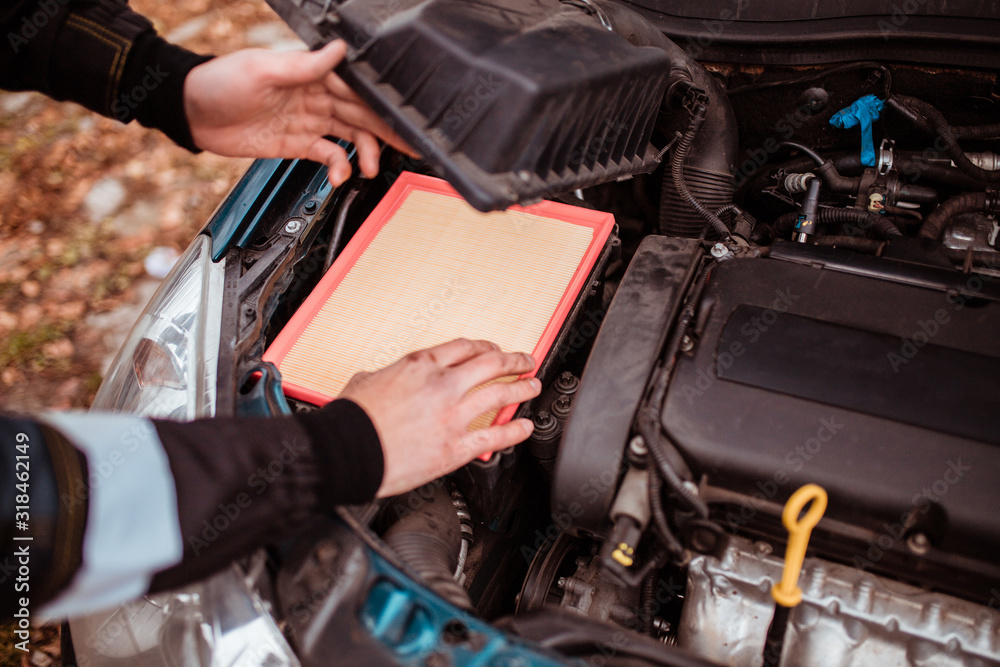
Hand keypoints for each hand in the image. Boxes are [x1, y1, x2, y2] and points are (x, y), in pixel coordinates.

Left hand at [183, 40, 414, 186]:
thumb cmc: (220, 81)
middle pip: (362, 114)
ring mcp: (309, 120)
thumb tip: (339, 50)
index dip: (383, 104)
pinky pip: (329, 155)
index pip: (357, 89)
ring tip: (370, 169)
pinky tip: (339, 176)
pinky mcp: (299, 143)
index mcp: (313, 73)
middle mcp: (316, 96)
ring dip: (365, 153)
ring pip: (351, 136)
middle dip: (388, 131)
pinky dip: (338, 167)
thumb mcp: (262, 69)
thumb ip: (304, 65)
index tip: (404, 118)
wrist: (193, 113)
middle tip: (410, 148)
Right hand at [337, 339, 540, 497]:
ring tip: (532, 386)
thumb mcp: (366, 380)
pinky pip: (495, 436)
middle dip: (514, 360)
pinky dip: (514, 430)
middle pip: (491, 364)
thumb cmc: (352, 420)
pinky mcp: (455, 447)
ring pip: (500, 394)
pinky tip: (524, 427)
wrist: (347, 451)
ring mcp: (453, 416)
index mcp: (421, 365)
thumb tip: (383, 379)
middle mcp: (443, 385)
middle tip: (525, 361)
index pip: (465, 348)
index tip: (493, 350)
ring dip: (522, 388)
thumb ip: (385, 377)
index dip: (485, 347)